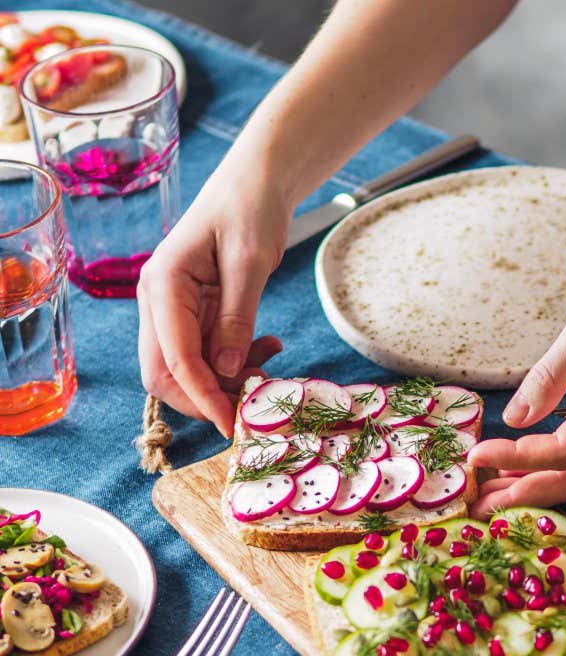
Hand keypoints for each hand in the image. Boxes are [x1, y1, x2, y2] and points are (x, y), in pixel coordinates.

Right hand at [137, 169, 291, 436]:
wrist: (255, 184)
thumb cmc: (250, 209)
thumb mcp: (250, 262)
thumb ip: (237, 317)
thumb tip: (227, 371)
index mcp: (162, 285)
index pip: (174, 359)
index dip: (203, 396)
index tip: (233, 423)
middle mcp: (158, 302)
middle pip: (166, 374)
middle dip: (207, 397)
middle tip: (254, 400)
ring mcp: (173, 309)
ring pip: (188, 369)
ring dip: (227, 379)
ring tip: (270, 359)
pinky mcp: (194, 313)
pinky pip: (207, 353)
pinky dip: (235, 361)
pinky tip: (268, 347)